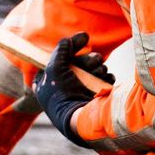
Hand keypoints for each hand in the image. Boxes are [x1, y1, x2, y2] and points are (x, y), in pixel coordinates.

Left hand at [33, 32, 114, 147]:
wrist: (80, 118)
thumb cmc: (62, 94)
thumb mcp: (55, 68)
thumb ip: (61, 50)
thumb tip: (67, 40)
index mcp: (48, 81)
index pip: (60, 57)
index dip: (72, 46)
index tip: (84, 37)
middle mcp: (64, 86)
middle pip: (79, 62)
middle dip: (88, 59)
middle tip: (94, 60)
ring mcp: (81, 91)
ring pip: (94, 69)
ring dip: (98, 67)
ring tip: (98, 72)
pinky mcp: (96, 96)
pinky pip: (103, 79)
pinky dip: (105, 78)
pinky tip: (104, 79)